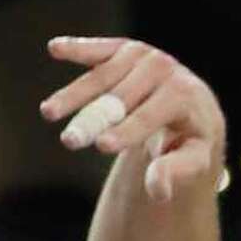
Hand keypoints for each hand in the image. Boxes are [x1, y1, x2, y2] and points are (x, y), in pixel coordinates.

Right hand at [41, 37, 224, 202]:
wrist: (192, 105)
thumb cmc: (189, 139)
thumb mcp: (192, 159)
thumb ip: (175, 172)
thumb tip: (158, 191)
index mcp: (184, 96)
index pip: (150, 115)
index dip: (127, 130)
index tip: (102, 146)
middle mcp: (164, 69)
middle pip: (120, 99)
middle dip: (93, 120)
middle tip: (69, 142)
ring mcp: (143, 56)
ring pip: (101, 77)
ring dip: (73, 94)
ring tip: (48, 113)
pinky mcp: (124, 49)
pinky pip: (98, 49)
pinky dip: (77, 48)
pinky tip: (55, 48)